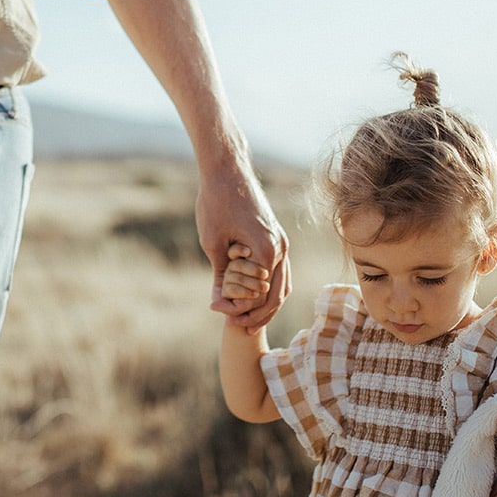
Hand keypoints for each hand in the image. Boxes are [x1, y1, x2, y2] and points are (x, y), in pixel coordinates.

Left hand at [199, 170, 289, 331]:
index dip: (241, 310)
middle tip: (236, 326)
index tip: (221, 315)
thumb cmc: (216, 202)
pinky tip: (255, 297)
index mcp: (267, 251)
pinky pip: (281, 271)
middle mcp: (281, 248)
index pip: (260, 296)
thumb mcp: (212, 243)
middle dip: (257, 314)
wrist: (228, 169)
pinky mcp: (277, 236)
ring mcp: (282, 242)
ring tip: (246, 319)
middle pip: (277, 295)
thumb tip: (217, 303)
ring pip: (283, 284)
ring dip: (267, 304)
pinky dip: (271, 287)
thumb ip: (219, 276)